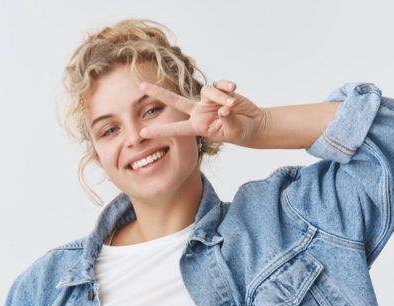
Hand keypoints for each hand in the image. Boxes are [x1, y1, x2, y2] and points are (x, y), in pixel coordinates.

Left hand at [138, 79, 265, 147]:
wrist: (253, 124)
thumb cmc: (241, 132)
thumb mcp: (234, 130)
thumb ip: (228, 120)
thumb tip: (223, 109)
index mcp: (198, 126)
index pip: (176, 129)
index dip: (160, 131)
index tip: (143, 134)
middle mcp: (199, 112)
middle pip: (175, 101)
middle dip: (158, 93)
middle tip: (141, 86)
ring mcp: (208, 101)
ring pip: (208, 91)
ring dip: (221, 97)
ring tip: (232, 106)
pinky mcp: (219, 91)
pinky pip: (219, 84)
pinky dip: (227, 87)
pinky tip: (234, 89)